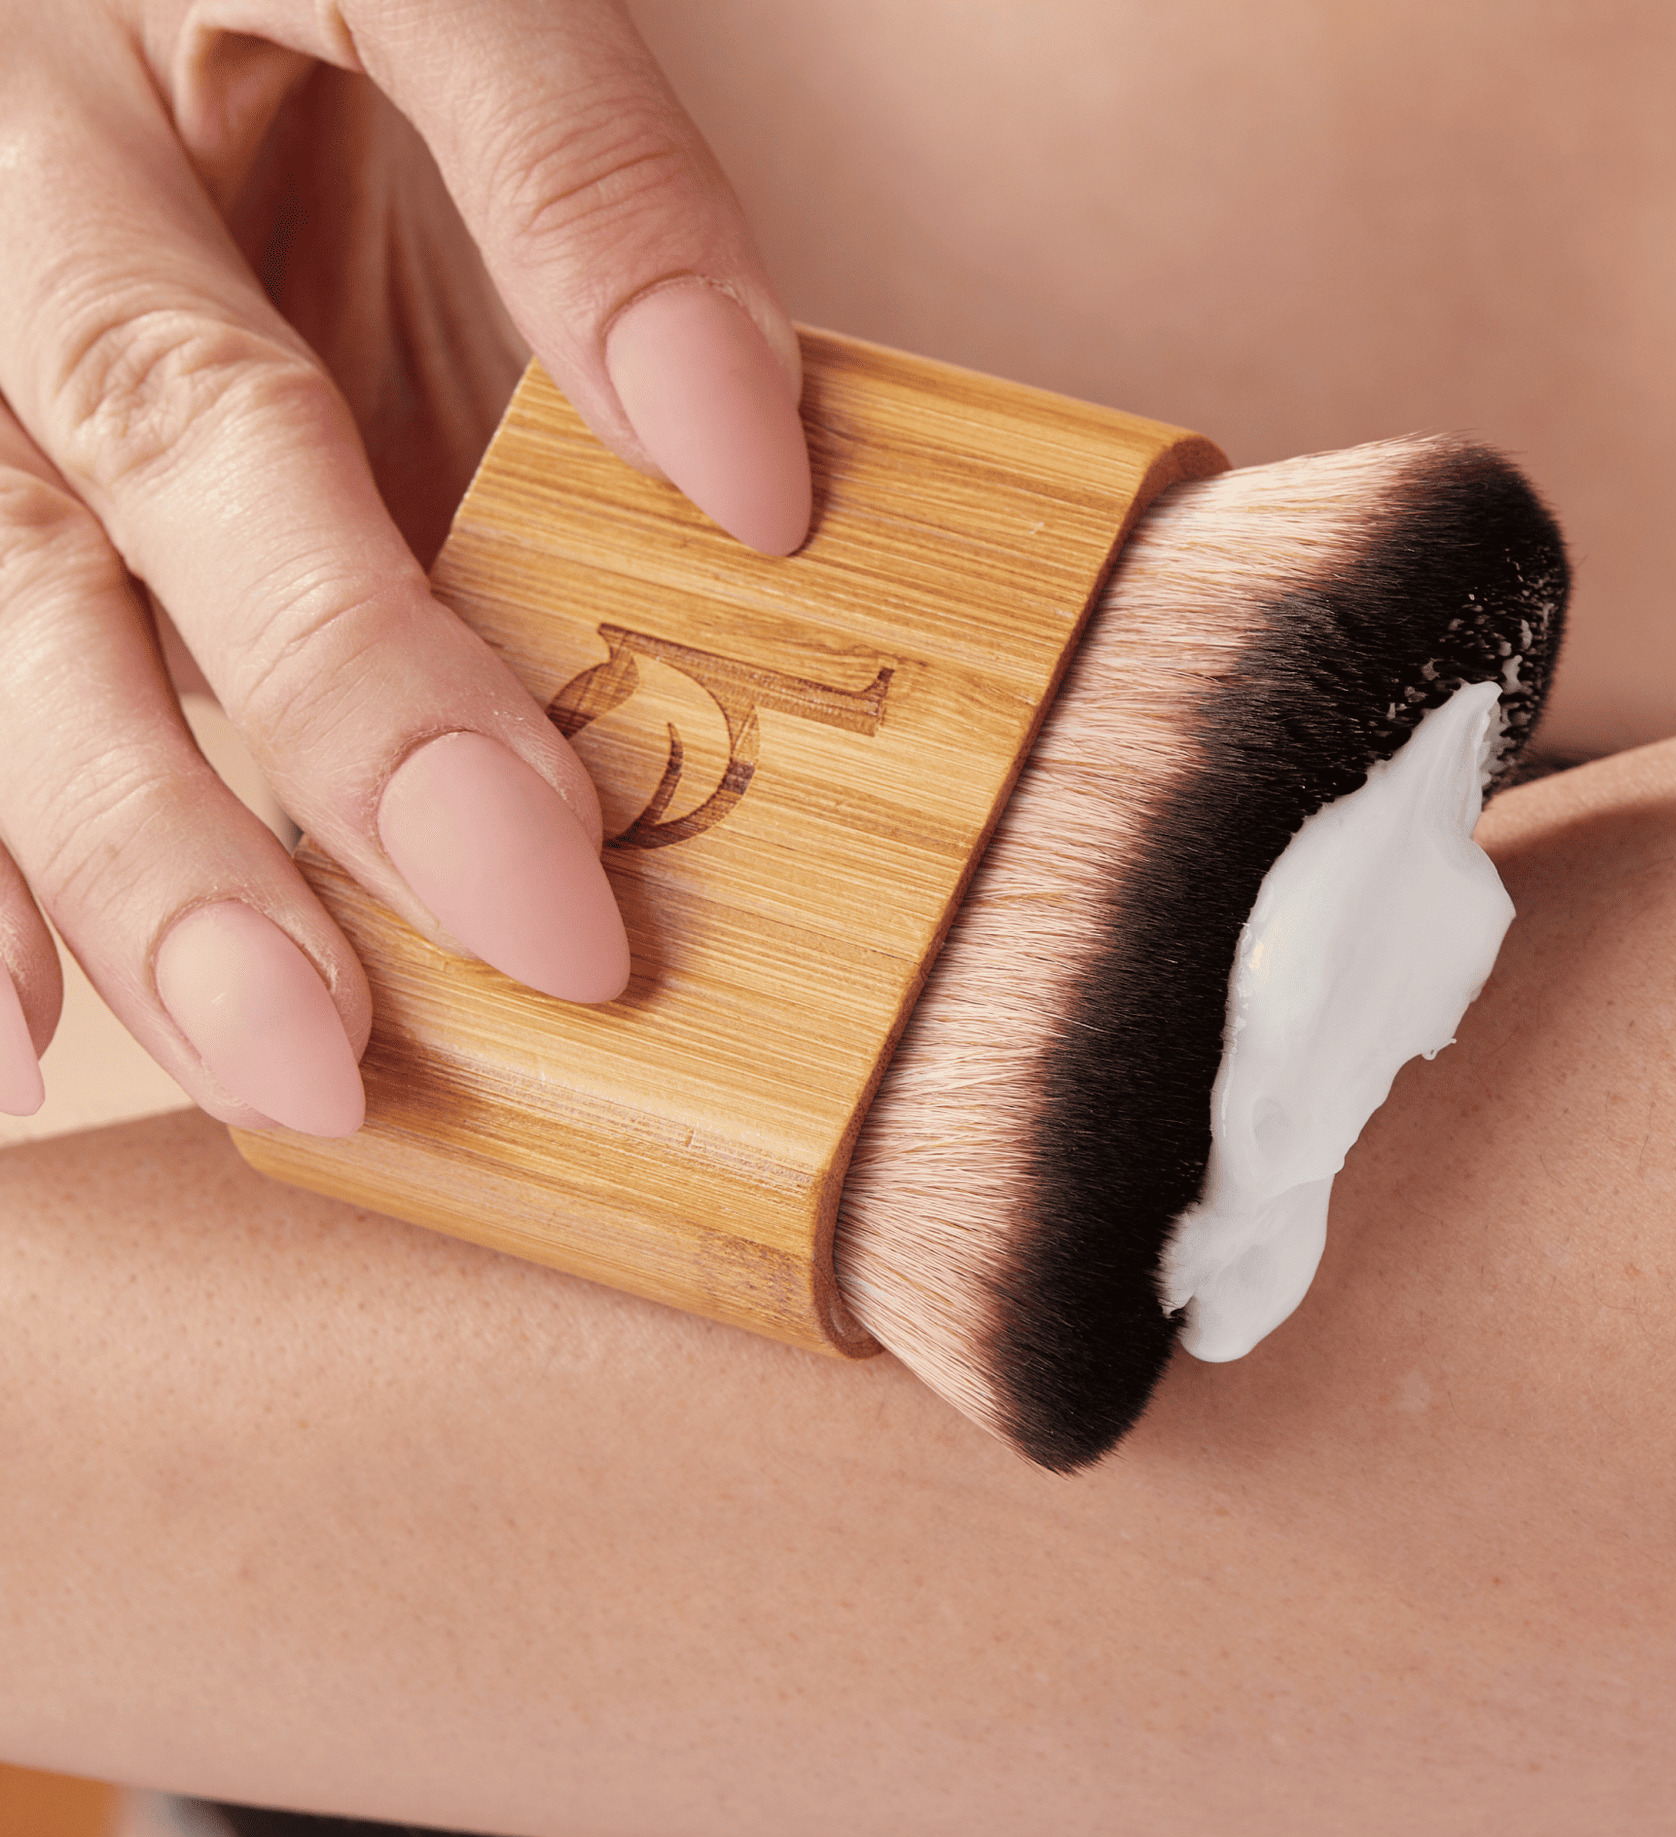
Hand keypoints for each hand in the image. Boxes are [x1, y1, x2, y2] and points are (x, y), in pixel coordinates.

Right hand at [0, 0, 810, 1133]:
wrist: (83, 37)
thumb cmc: (279, 51)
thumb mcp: (427, 55)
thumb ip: (568, 217)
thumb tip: (743, 488)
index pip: (445, 41)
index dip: (601, 249)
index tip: (760, 488)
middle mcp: (33, 133)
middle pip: (183, 414)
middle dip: (359, 683)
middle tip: (550, 922)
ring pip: (2, 585)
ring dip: (144, 847)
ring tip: (300, 1056)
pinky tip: (19, 1048)